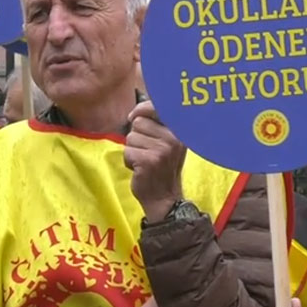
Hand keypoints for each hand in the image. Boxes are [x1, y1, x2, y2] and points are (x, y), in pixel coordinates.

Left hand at [124, 101, 185, 222]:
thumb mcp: (167, 143)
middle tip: (148, 152)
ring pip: (131, 138)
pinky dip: (129, 161)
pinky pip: (127, 151)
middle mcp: (173, 138)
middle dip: (137, 137)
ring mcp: (162, 150)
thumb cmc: (161, 168)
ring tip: (145, 162)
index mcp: (179, 131)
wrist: (164, 198)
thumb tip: (134, 112)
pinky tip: (141, 170)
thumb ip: (156, 124)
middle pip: (138, 122)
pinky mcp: (149, 161)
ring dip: (133, 151)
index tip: (134, 116)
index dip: (142, 110)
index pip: (156, 107)